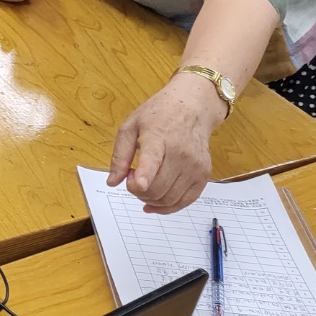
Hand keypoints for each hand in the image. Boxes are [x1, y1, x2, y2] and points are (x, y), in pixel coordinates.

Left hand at [107, 77, 227, 213]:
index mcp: (158, 137)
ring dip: (150, 200)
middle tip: (131, 178)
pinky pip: (186, 202)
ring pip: (169, 198)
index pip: (152, 161)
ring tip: (143, 184)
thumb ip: (119, 156)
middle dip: (137, 191)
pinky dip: (168, 207)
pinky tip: (154, 203)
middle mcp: (180, 154)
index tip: (135, 186)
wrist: (192, 109)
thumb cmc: (158, 116)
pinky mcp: (204, 175)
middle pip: (157, 188)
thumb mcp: (130, 127)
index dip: (143, 178)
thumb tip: (112, 182)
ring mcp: (194, 166)